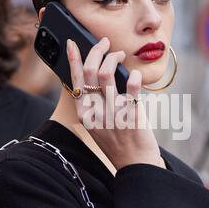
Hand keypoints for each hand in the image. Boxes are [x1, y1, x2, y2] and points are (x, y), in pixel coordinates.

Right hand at [66, 37, 164, 170]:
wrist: (135, 165)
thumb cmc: (117, 143)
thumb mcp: (97, 125)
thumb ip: (94, 104)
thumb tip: (98, 75)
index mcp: (84, 114)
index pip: (75, 81)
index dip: (73, 59)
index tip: (73, 43)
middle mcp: (95, 113)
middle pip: (89, 72)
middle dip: (96, 51)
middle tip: (105, 43)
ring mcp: (113, 114)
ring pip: (107, 75)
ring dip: (113, 58)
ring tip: (119, 54)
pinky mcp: (131, 115)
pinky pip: (132, 87)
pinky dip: (134, 75)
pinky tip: (135, 75)